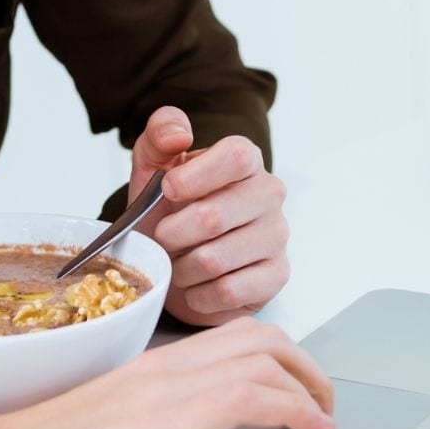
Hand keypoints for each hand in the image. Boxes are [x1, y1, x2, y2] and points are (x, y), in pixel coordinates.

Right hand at [0, 317, 334, 428]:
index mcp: (151, 367)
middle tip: (325, 413)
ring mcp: (168, 390)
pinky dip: (296, 411)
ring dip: (313, 392)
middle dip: (311, 370)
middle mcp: (164, 367)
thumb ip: (149, 424)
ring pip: (267, 356)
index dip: (282, 362)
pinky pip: (253, 395)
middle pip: (262, 336)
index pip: (234, 337)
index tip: (302, 401)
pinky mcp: (170, 422)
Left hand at [127, 106, 290, 326]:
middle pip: (214, 216)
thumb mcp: (152, 168)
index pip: (236, 157)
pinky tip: (195, 286)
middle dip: (172, 233)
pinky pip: (229, 290)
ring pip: (215, 259)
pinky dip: (198, 293)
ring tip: (178, 263)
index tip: (166, 191)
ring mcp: (277, 235)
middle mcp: (269, 193)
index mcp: (245, 160)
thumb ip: (159, 134)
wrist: (178, 263)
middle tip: (162, 238)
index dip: (194, 177)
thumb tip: (180, 134)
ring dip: (181, 267)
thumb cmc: (168, 212)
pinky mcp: (277, 275)